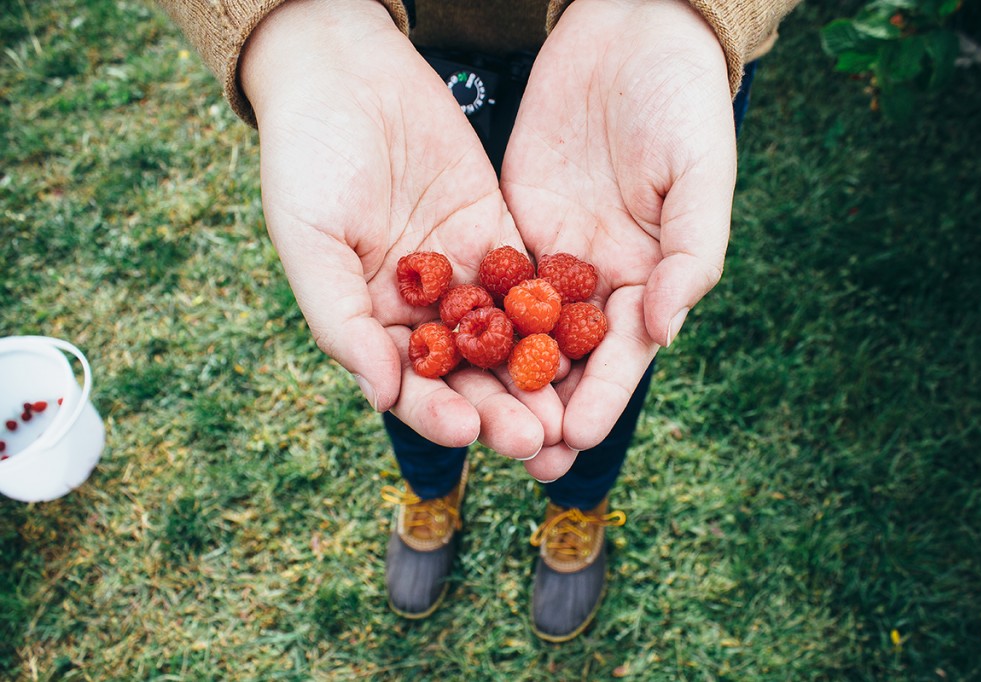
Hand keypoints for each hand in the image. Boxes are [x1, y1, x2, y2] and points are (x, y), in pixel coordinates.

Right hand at [241, 0, 563, 458]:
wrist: (342, 76)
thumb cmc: (306, 160)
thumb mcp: (309, 242)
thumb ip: (343, 321)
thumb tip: (383, 395)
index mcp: (371, 321)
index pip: (410, 384)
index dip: (438, 412)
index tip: (468, 433)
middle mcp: (420, 308)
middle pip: (467, 372)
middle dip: (500, 407)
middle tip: (536, 439)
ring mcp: (461, 272)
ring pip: (504, 336)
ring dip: (533, 374)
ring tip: (565, 409)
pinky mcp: (495, 232)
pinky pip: (528, 278)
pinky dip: (553, 310)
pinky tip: (581, 338)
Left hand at [502, 0, 735, 476]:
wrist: (630, 32)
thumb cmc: (683, 100)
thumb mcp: (700, 172)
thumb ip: (691, 251)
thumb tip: (664, 327)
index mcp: (651, 274)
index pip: (624, 352)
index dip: (602, 398)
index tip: (574, 440)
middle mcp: (598, 276)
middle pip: (568, 357)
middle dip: (544, 408)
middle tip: (519, 458)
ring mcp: (552, 254)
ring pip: (521, 330)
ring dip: (499, 379)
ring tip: (471, 424)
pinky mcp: (511, 223)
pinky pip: (487, 279)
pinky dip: (468, 318)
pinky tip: (441, 352)